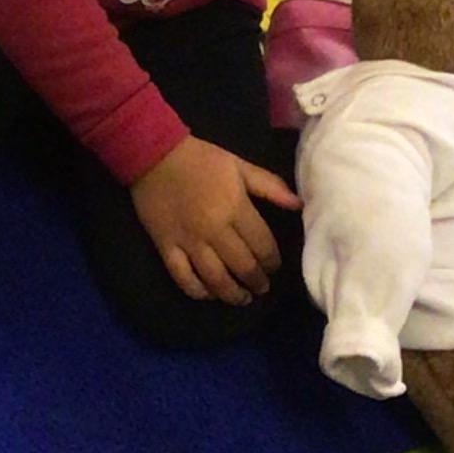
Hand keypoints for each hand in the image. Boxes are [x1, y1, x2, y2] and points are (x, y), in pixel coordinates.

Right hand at [131, 133, 299, 305]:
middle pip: (242, 267)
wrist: (154, 154)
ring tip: (242, 298)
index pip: (262, 246)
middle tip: (262, 287)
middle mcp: (214, 230)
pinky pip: (183, 277)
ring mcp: (188, 241)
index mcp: (235, 208)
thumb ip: (270, 186)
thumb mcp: (239, 165)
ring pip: (215, 279)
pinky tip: (209, 294)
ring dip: (232, 294)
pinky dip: (198, 291)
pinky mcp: (166, 247)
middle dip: (257, 282)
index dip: (273, 262)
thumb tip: (299, 204)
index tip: (274, 267)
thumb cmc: (201, 159)